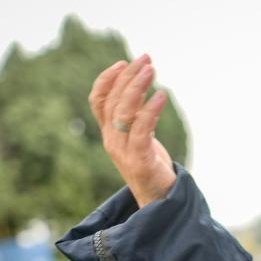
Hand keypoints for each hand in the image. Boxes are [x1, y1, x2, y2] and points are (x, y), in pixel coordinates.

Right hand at [89, 54, 176, 207]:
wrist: (158, 201)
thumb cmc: (150, 165)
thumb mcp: (140, 134)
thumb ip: (136, 113)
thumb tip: (140, 84)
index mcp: (109, 133)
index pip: (98, 101)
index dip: (107, 79)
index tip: (123, 62)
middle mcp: (111, 141)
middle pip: (112, 101)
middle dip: (128, 76)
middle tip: (146, 59)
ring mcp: (123, 151)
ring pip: (123, 112)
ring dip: (138, 87)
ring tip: (152, 70)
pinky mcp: (139, 161)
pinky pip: (141, 130)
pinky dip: (151, 110)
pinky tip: (162, 95)